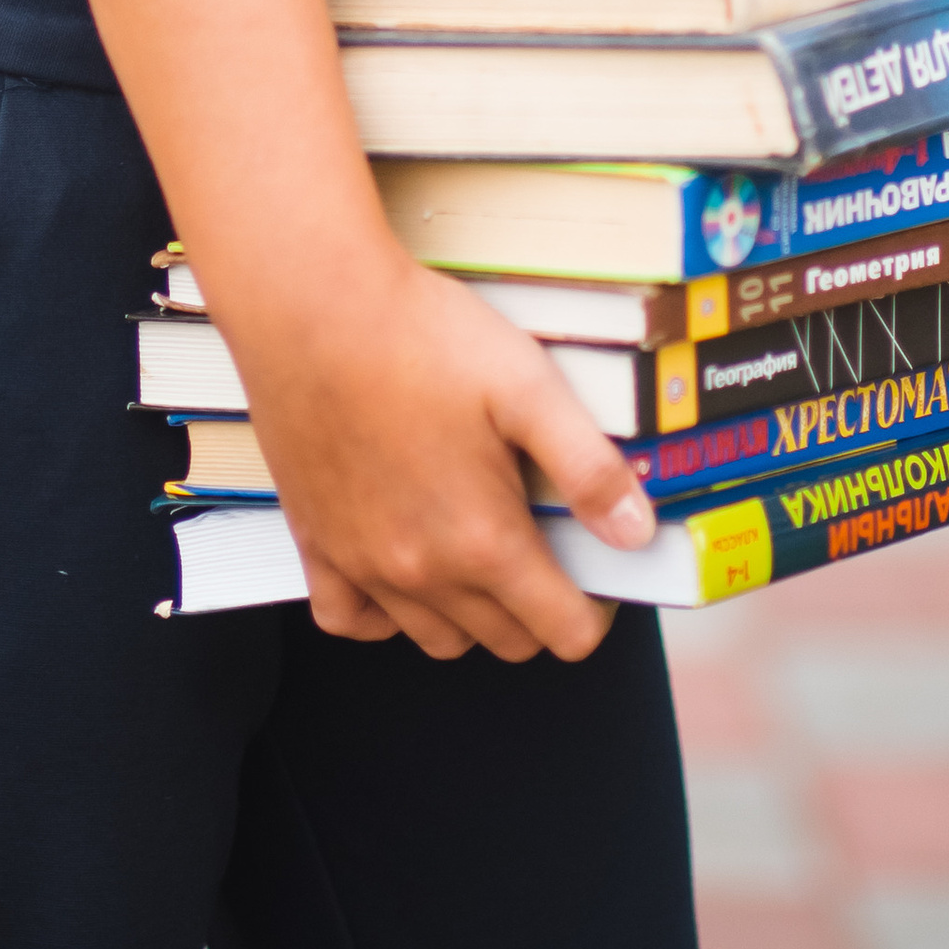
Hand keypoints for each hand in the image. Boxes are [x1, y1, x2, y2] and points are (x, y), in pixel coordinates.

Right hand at [222, 249, 654, 664]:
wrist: (311, 306)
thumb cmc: (419, 335)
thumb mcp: (528, 385)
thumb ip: (589, 467)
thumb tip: (637, 533)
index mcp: (484, 540)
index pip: (564, 633)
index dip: (597, 611)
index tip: (597, 570)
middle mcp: (422, 572)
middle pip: (506, 642)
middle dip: (541, 609)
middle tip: (545, 546)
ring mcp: (361, 564)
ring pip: (436, 639)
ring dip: (473, 614)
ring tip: (482, 548)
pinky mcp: (315, 543)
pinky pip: (351, 621)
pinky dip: (384, 615)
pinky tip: (403, 567)